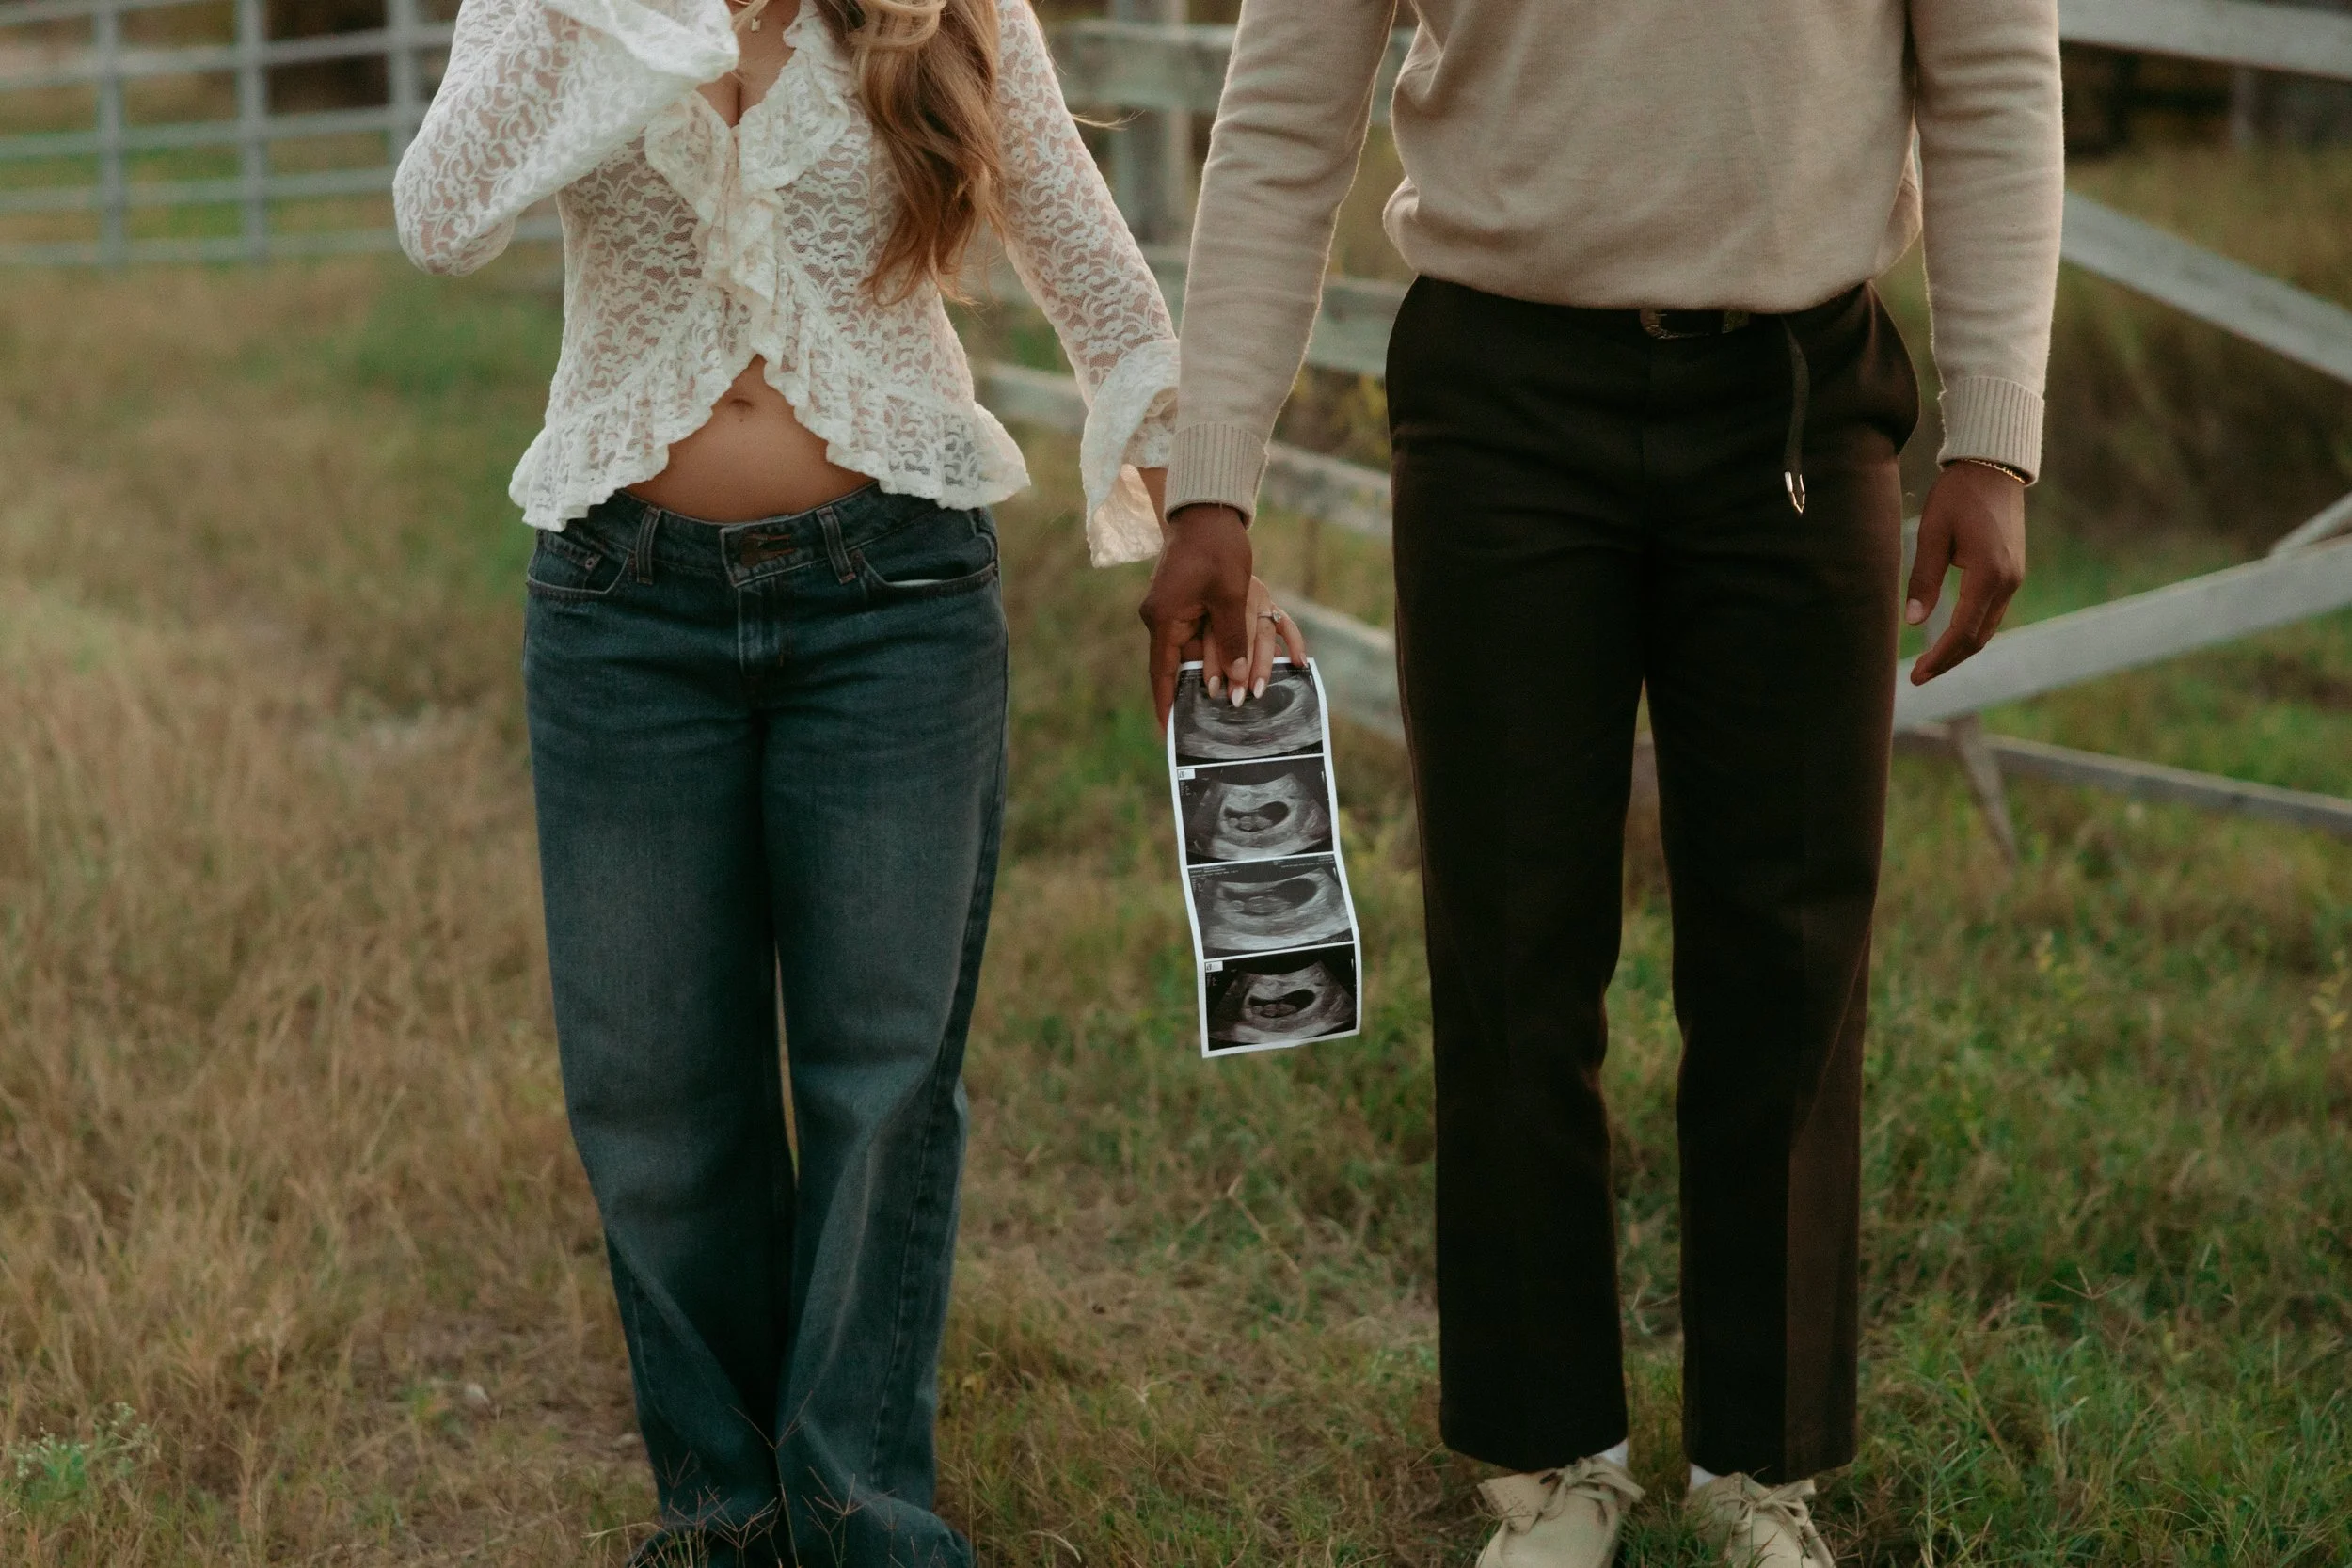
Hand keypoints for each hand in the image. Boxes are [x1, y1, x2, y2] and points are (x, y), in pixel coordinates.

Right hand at [1139, 503, 1303, 729]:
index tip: (1169, 732)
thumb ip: (1232, 640)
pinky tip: (1234, 663)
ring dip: (1216, 667)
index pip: (1163, 672)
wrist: (1207, 512)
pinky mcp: (1183, 603)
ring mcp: (1171, 610)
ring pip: (1196, 650)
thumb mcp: (1231, 596)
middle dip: (1204, 688)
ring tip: (1236, 693)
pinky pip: (1199, 635)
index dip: (1167, 704)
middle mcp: (1162, 618)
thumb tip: (1233, 682)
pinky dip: (1217, 648)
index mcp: (1164, 618)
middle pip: (1183, 664)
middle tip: (1219, 719)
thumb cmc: (1218, 549)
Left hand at [1905, 460, 2027, 684]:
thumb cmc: (1957, 496)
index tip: (1916, 675)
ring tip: (1931, 664)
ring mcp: (2014, 578)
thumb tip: (1912, 622)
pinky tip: (1951, 638)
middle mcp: (2008, 581)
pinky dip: (1971, 630)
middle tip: (1918, 677)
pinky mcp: (2012, 572)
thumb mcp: (1931, 534)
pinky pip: (1992, 612)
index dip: (1939, 658)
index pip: (1962, 631)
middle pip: (1978, 638)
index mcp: (1988, 574)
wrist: (1993, 467)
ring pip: (1988, 628)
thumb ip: (1923, 579)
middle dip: (1949, 661)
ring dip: (1961, 649)